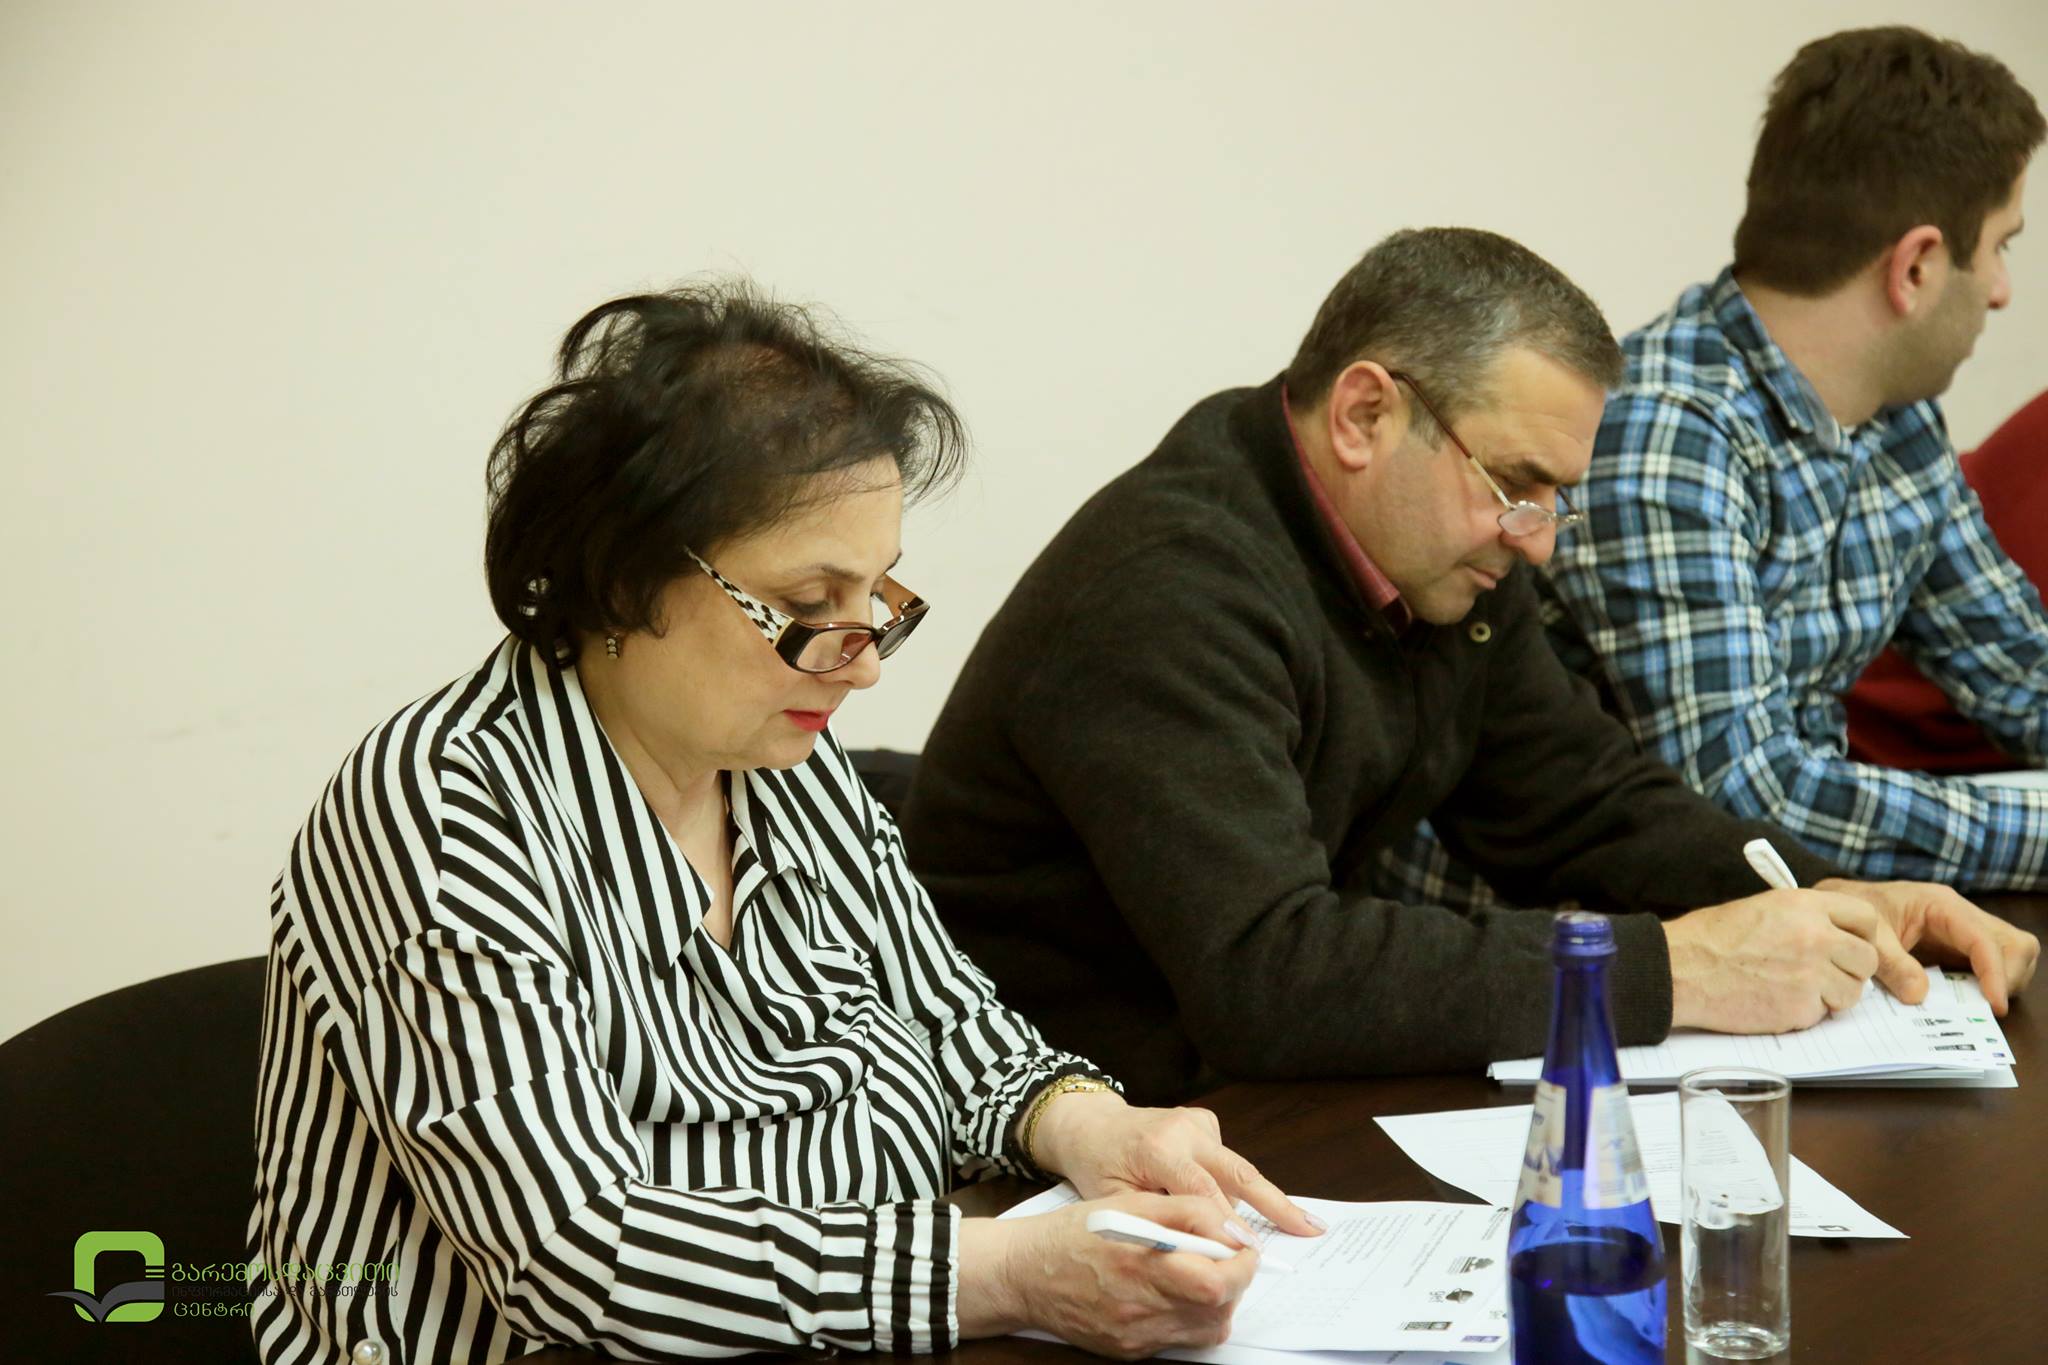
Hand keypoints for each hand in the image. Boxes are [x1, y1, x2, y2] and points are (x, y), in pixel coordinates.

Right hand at [956, 1193, 1257, 1356]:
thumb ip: (1188, 1211)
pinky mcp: (1130, 1352)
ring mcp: (1137, 1338)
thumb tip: (1233, 1229)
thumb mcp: (1130, 1202)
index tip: (1241, 1247)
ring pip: (1206, 1331)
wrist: (1023, 1274)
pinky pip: (1179, 1341)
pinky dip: (1188, 1317)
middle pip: (1219, 1312)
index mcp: (1143, 1268)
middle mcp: (1142, 1312)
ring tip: (1195, 1274)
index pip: (1218, 1282)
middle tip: (1222, 1258)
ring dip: (1215, 1303)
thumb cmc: (1072, 1232)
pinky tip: (1168, 1292)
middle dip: (1234, 1283)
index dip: (1242, 1264)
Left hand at [1029, 1089, 1321, 1236]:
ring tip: (1303, 1222)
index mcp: (1156, 1148)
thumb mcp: (1113, 1201)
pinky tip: (1233, 1198)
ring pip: (1237, 1168)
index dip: (1226, 1224)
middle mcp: (1182, 1129)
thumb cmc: (1097, 1166)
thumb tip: (1196, 1250)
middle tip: (1309, 1228)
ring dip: (1264, 1199)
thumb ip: (1154, 1221)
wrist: (1090, 1125)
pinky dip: (1233, 1184)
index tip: (1248, 1251)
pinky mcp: (1204, 1121)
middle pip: (1238, 1172)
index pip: (1201, 1192)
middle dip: (1275, 1204)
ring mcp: (1196, 1122)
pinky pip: (1226, 1160)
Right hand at [1665, 887, 1925, 1032]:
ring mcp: (1811, 974)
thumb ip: (1805, 918)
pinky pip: (1822, 1015)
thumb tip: (1837, 936)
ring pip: (1852, 992)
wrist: (1681, 970)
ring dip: (1831, 996)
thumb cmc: (1711, 938)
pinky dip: (1804, 1013)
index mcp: (1805, 905)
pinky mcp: (1800, 1007)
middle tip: (1827, 975)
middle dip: (1852, 971)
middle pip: (1868, 959)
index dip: (1864, 935)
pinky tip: (1776, 1001)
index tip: (1853, 945)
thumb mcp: (1763, 908)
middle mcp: (1815, 936)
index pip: (1866, 917)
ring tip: (1795, 989)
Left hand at [1816, 878, 2040, 1014]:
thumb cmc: (1853, 910)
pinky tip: (1961, 1003)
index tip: (1993, 1006)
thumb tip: (1919, 995)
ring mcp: (1963, 934)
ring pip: (2010, 956)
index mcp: (1942, 905)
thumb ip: (1890, 963)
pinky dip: (1984, 988)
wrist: (1838, 903)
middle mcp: (1961, 917)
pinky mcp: (1957, 951)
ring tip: (1975, 1006)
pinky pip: (1989, 969)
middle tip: (1985, 1007)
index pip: (1985, 939)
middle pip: (2013, 945)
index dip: (1994, 973)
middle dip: (2007, 977)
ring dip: (2000, 983)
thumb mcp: (1868, 935)